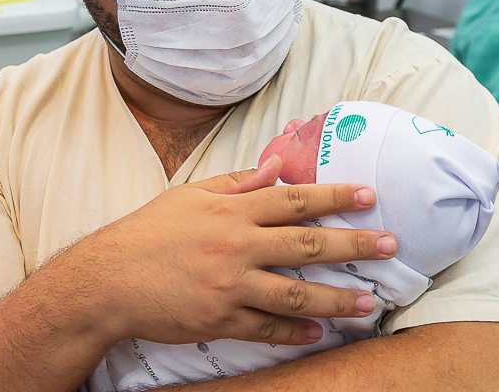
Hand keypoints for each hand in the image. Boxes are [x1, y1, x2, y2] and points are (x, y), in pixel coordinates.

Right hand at [74, 157, 396, 347]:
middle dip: (353, 243)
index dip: (334, 196)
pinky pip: (267, 326)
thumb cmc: (147, 233)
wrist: (108, 280)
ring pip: (296, 291)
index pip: (293, 199)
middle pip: (306, 243)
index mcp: (229, 210)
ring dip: (337, 298)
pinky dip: (296, 330)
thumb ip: (235, 183)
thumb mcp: (188, 195)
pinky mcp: (220, 319)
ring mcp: (230, 285)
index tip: (369, 195)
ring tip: (369, 303)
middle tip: (390, 244)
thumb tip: (276, 167)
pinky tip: (320, 332)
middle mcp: (235, 245)